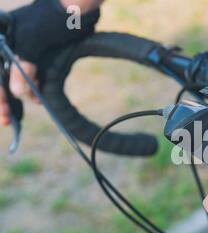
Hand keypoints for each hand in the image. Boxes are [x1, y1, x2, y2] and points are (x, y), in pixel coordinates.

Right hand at [0, 0, 101, 125]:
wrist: (75, 8)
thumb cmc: (52, 17)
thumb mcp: (34, 40)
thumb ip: (23, 64)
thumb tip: (17, 91)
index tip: (4, 113)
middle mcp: (4, 44)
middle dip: (3, 99)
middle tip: (8, 121)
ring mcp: (16, 50)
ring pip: (11, 78)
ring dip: (18, 96)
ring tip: (22, 112)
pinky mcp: (31, 55)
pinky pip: (26, 75)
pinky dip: (30, 87)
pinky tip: (37, 98)